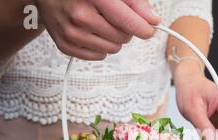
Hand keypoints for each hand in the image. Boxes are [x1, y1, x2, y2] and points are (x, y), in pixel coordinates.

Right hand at [35, 0, 160, 59]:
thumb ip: (134, 1)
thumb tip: (152, 20)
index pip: (127, 21)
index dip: (144, 28)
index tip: (149, 29)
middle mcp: (80, 16)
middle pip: (123, 38)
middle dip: (125, 29)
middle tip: (114, 17)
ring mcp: (71, 33)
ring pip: (113, 49)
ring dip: (113, 39)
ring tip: (101, 23)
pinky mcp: (65, 45)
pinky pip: (98, 56)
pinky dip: (100, 47)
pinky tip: (91, 32)